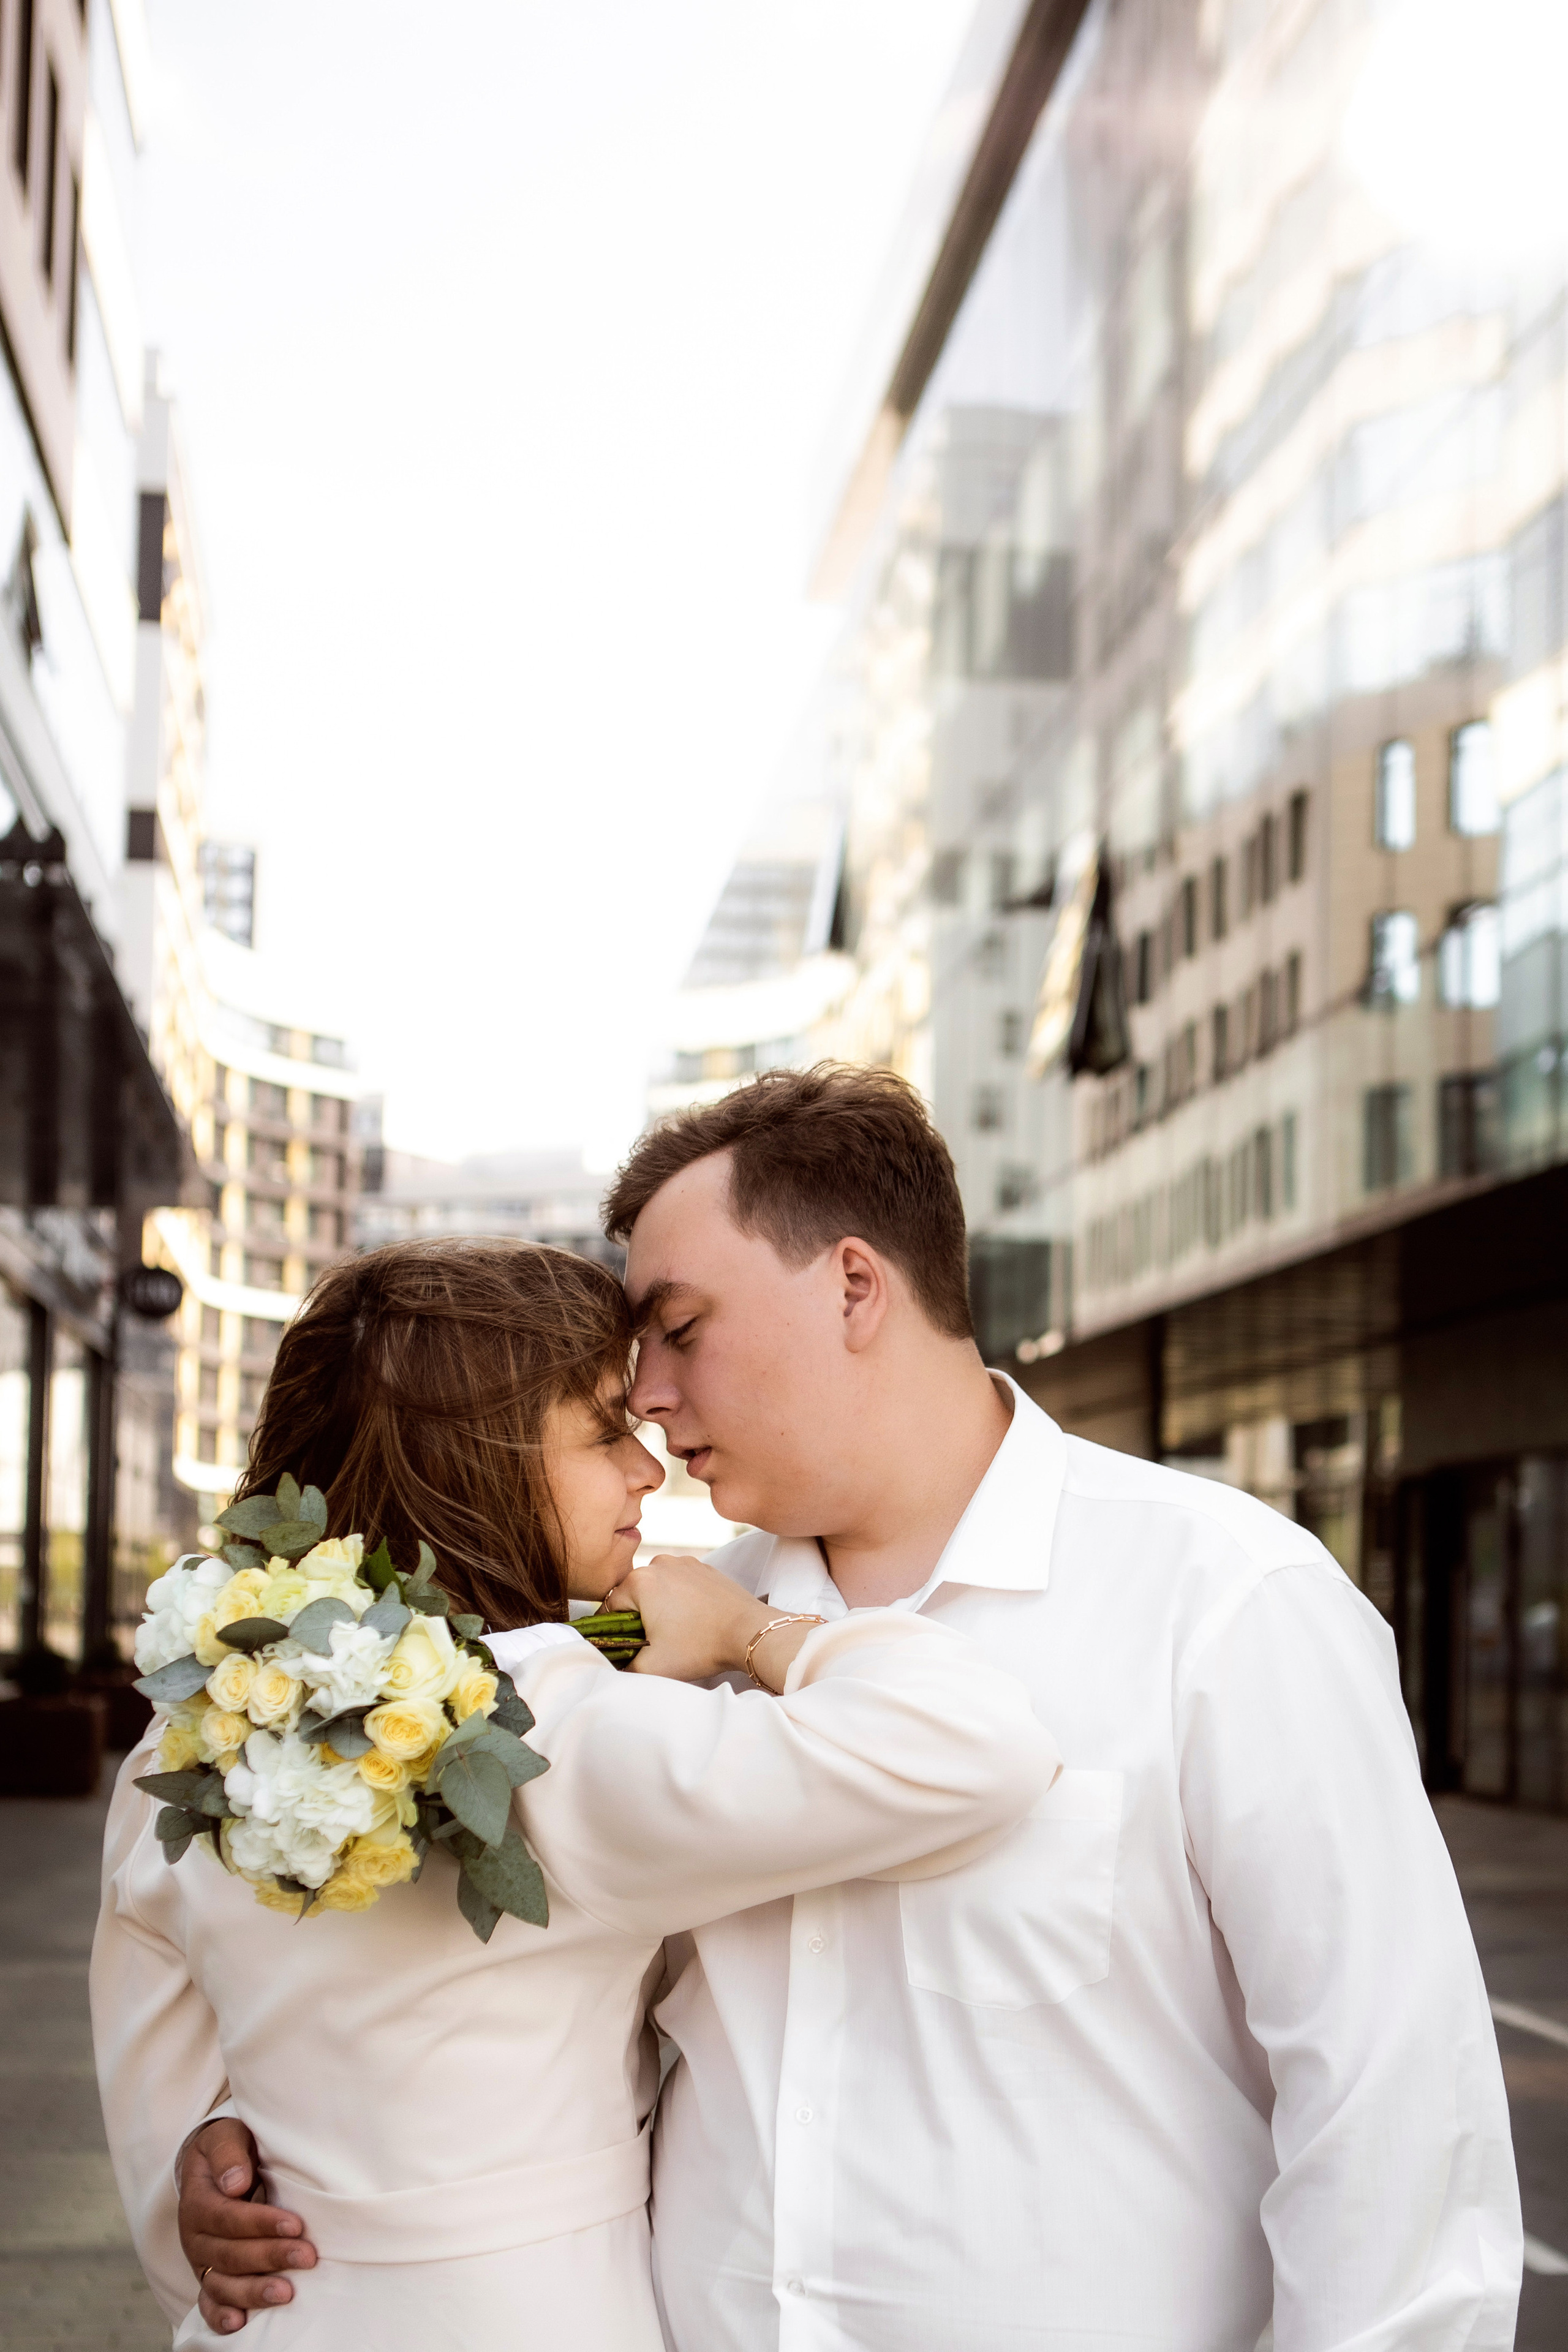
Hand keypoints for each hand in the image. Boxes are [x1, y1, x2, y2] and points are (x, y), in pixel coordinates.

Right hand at [176, 2116, 316, 2332]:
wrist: (213, 2165)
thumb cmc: (228, 2149)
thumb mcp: (226, 2137)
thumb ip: (229, 2154)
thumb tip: (235, 2183)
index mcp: (198, 2201)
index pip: (227, 2218)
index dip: (260, 2223)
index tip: (296, 2224)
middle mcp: (195, 2237)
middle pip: (229, 2254)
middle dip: (269, 2257)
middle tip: (307, 2256)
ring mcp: (201, 2261)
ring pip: (221, 2284)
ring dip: (253, 2292)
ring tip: (286, 2293)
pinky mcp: (208, 2277)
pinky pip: (208, 2303)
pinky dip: (220, 2317)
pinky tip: (240, 2323)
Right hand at [604, 1554, 816, 1688]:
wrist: (749, 1631)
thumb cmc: (701, 1647)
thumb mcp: (652, 1666)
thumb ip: (621, 1666)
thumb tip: (609, 1664)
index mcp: (639, 1581)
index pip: (610, 1609)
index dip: (618, 1632)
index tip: (633, 1647)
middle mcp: (658, 1563)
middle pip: (633, 1596)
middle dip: (640, 1619)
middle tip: (659, 1643)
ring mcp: (683, 1562)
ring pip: (657, 1589)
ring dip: (660, 1609)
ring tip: (678, 1632)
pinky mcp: (703, 1567)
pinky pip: (679, 1584)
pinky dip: (680, 1600)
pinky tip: (694, 1620)